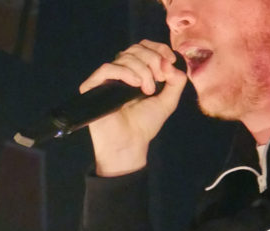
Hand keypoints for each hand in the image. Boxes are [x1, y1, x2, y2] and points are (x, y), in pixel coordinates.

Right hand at [80, 40, 186, 175]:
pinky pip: (107, 68)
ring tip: (148, 90)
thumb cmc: (145, 124)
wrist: (130, 143)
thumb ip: (176, 81)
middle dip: (152, 60)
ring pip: (124, 57)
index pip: (144, 47)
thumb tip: (172, 64)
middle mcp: (120, 71)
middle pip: (135, 49)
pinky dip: (124, 72)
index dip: (158, 48)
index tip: (169, 60)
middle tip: (160, 79)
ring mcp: (106, 78)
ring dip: (142, 70)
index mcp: (136, 71)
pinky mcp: (93, 86)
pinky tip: (134, 84)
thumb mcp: (168, 101)